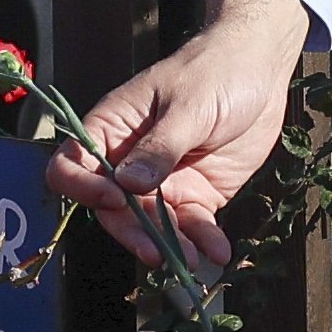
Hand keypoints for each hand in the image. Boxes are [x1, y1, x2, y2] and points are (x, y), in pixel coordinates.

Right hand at [40, 0, 316, 266]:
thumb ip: (160, 147)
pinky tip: (218, 252)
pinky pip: (191, 226)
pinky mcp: (197, 195)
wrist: (259, 70)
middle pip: (112, 209)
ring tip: (192, 261)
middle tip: (156, 253)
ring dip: (169, 246)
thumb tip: (127, 186)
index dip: (83, 189)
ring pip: (151, 226)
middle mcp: (129, 162)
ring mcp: (163, 182)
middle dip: (132, 232)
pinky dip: (203, 242)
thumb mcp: (187, 106)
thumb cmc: (214, 72)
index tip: (114, 198)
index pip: (73, 167)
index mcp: (112, 130)